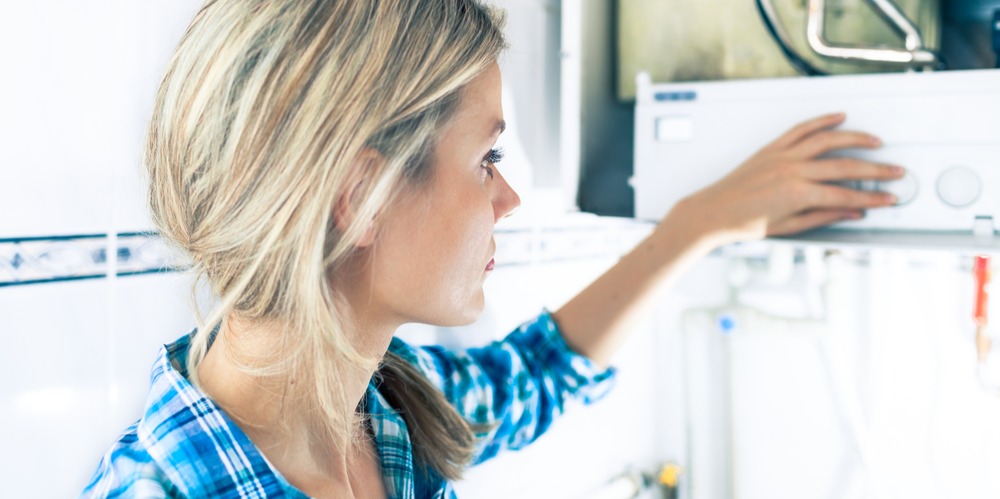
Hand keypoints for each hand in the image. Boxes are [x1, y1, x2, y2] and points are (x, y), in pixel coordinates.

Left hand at [672, 112, 903, 245]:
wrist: (713, 212)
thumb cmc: (744, 223)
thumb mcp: (789, 227)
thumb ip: (823, 216)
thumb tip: (852, 212)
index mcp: (797, 194)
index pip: (846, 195)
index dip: (871, 198)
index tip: (888, 199)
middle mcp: (792, 170)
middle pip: (844, 166)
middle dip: (875, 170)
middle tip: (895, 172)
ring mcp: (782, 156)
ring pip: (827, 140)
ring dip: (855, 139)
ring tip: (876, 142)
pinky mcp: (772, 148)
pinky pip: (801, 128)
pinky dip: (821, 120)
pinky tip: (838, 117)